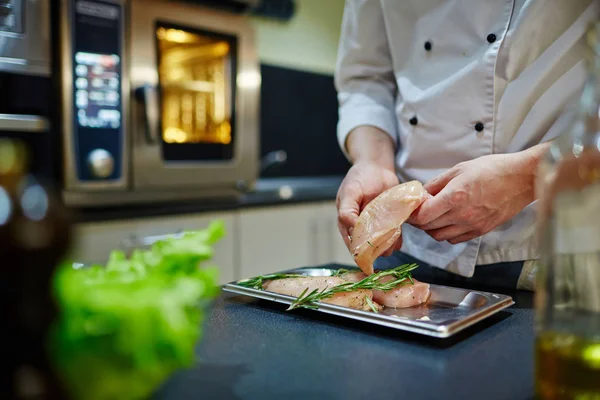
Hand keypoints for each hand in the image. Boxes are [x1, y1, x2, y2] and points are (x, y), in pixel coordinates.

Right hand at [336, 161, 398, 254]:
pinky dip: (397, 240)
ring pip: (381, 245)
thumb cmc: (360, 178)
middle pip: (368, 248)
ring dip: (388, 246)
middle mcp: (361, 228)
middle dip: (376, 250)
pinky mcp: (389, 222)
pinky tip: (399, 238)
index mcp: (347, 223)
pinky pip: (393, 237)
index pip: (352, 244)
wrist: (377, 167)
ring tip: (393, 238)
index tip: (370, 252)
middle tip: (385, 245)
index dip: (360, 251)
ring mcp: (376, 226)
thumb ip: (347, 212)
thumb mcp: (350, 193)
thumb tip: (352, 230)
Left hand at [408, 153, 535, 243]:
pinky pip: (455, 239)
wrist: (522, 179)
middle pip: (428, 228)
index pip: (423, 216)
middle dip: (419, 221)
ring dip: (431, 228)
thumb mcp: (459, 169)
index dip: (412, 214)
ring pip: (440, 236)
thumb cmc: (492, 169)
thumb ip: (437, 183)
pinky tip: (449, 222)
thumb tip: (421, 193)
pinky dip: (447, 233)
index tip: (410, 209)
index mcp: (454, 197)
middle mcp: (462, 215)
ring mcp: (472, 225)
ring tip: (433, 216)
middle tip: (418, 212)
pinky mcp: (481, 231)